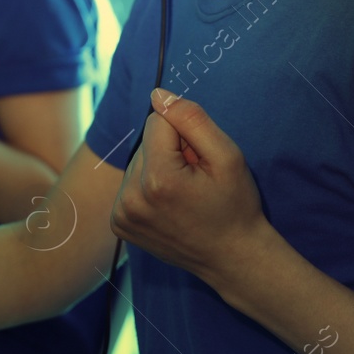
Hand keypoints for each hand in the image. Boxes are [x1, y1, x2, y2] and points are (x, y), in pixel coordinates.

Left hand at [110, 88, 273, 282]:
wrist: (233, 258)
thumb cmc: (235, 206)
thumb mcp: (227, 156)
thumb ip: (191, 118)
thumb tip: (157, 94)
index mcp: (158, 180)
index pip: (157, 122)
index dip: (185, 135)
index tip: (200, 161)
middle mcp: (131, 199)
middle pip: (145, 144)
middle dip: (170, 152)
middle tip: (195, 182)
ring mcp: (121, 215)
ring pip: (136, 163)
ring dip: (158, 170)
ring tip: (184, 196)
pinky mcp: (119, 225)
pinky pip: (129, 186)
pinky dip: (147, 189)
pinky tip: (169, 207)